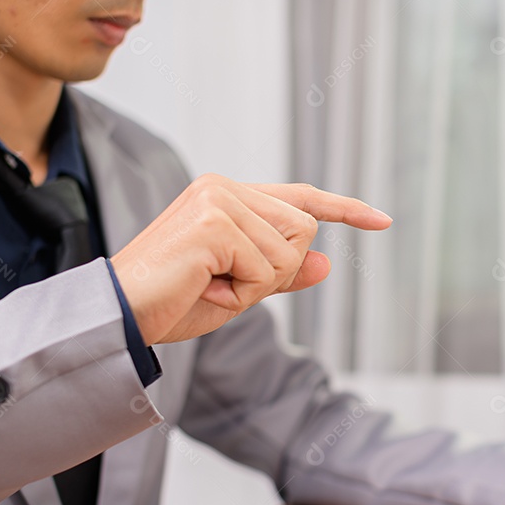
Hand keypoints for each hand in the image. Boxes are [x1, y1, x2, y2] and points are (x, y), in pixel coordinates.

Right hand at [111, 177, 391, 343]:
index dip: (345, 209)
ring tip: (207, 285)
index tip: (383, 221)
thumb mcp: (240, 291)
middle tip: (221, 283)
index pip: (301, 199)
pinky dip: (241, 294)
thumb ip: (281, 273)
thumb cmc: (172, 302)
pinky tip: (203, 288)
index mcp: (228, 196)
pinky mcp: (214, 221)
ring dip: (255, 286)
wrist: (121, 317)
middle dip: (275, 273)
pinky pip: (266, 270)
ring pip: (289, 253)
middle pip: (304, 232)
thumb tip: (326, 261)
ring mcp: (219, 200)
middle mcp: (224, 187)